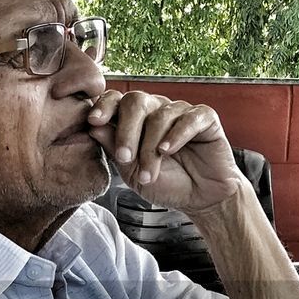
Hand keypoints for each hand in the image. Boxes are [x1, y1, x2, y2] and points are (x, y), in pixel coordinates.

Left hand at [88, 90, 246, 213]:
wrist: (198, 199)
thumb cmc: (165, 183)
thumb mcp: (132, 171)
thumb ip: (114, 149)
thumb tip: (93, 127)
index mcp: (135, 119)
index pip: (116, 99)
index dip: (104, 106)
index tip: (93, 121)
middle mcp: (157, 110)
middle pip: (136, 101)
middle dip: (127, 130)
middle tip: (126, 157)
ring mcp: (181, 112)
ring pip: (160, 116)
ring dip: (151, 148)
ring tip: (149, 173)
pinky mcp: (205, 118)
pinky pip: (189, 118)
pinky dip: (176, 135)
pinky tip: (168, 151)